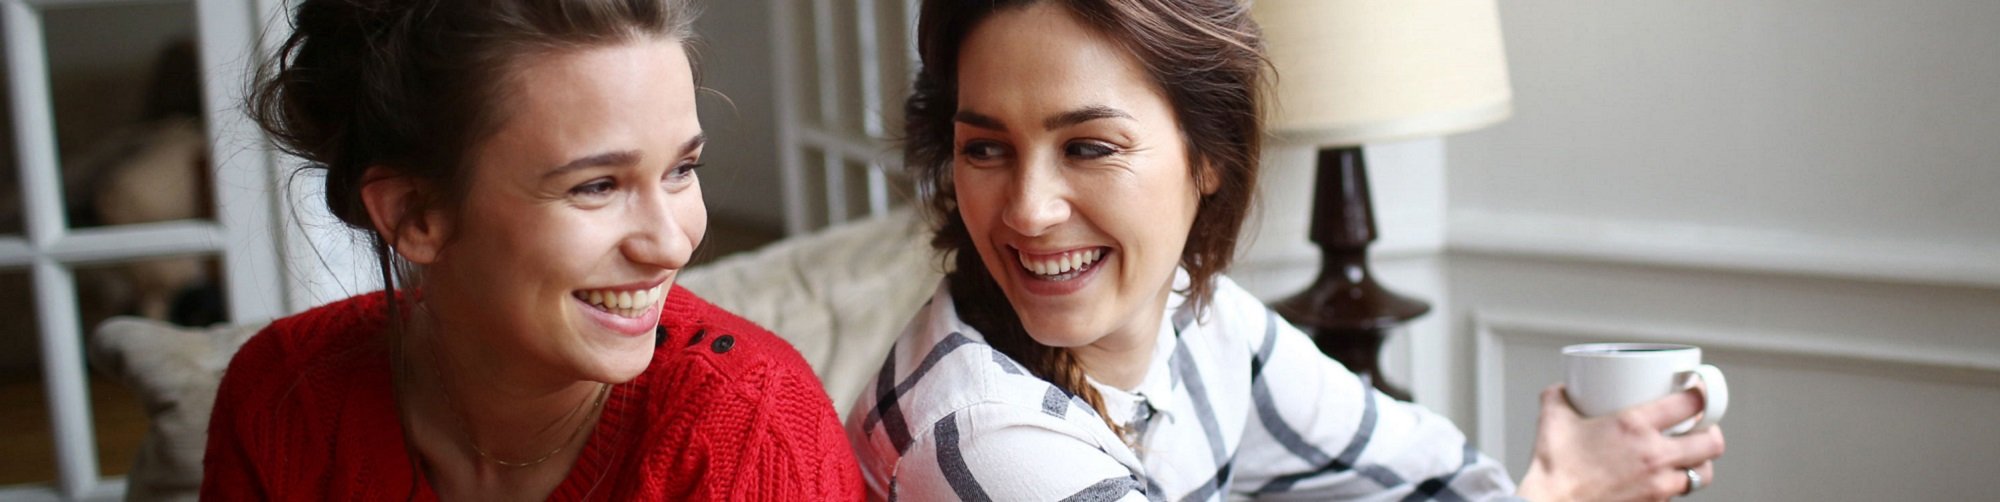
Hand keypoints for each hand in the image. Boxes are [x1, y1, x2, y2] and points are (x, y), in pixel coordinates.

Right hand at [1515, 384, 1725, 501]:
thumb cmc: (1555, 469)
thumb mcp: (1553, 419)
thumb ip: (1560, 396)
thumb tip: (1564, 389)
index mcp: (1634, 426)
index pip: (1690, 403)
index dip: (1700, 394)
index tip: (1697, 390)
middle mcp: (1654, 455)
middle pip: (1711, 442)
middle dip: (1711, 432)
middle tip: (1700, 426)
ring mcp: (1658, 485)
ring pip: (1703, 473)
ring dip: (1700, 462)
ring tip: (1689, 455)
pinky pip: (1679, 494)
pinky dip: (1676, 484)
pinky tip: (1663, 478)